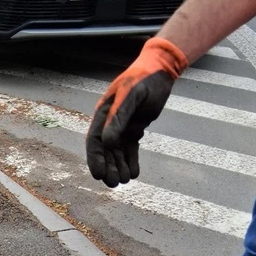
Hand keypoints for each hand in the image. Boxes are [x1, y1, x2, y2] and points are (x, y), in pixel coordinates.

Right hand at [86, 37, 186, 186]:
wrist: (161, 71)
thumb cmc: (143, 79)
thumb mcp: (131, 96)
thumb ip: (119, 118)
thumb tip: (108, 142)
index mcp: (104, 113)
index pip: (95, 140)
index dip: (95, 159)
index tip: (98, 175)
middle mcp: (109, 123)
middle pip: (105, 150)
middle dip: (108, 167)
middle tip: (114, 183)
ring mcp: (121, 127)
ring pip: (117, 152)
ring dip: (119, 167)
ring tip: (125, 181)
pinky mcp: (134, 130)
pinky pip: (130, 149)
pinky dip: (131, 161)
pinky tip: (134, 173)